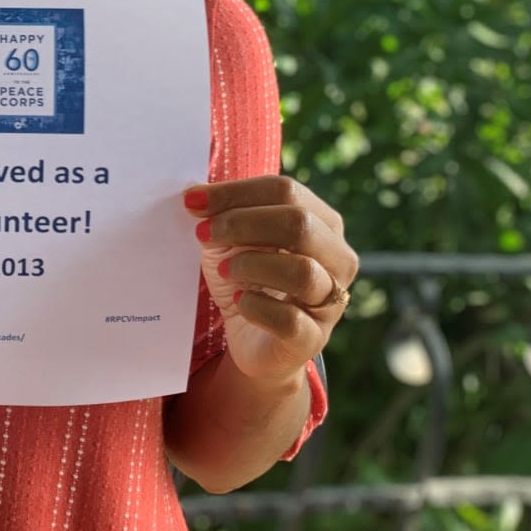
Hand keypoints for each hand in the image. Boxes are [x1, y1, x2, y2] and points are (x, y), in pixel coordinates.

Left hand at [184, 175, 356, 387]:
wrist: (253, 340)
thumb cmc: (248, 281)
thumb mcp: (234, 242)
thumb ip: (224, 215)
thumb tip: (196, 197)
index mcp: (324, 223)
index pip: (286, 190)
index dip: (236, 192)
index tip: (193, 202)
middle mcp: (338, 259)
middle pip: (300, 224)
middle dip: (242, 224)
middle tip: (204, 234)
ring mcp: (330, 302)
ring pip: (302, 272)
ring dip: (251, 265)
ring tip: (224, 270)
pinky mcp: (312, 339)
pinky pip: (289, 320)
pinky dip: (256, 306)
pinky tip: (240, 302)